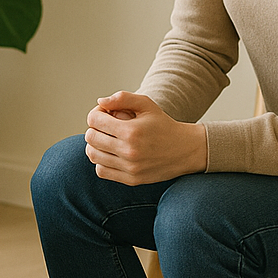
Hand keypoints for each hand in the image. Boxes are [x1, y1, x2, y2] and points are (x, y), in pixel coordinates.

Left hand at [84, 91, 206, 184]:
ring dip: (95, 145)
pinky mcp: (132, 179)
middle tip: (105, 126)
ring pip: (93, 155)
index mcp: (131, 131)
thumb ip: (122, 98)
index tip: (106, 113)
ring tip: (105, 139)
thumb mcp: (146, 104)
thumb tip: (100, 102)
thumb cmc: (163, 124)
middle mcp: (129, 151)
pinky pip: (102, 171)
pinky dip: (101, 161)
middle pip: (91, 138)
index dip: (96, 113)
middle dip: (94, 128)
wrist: (186, 150)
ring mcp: (130, 168)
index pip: (94, 120)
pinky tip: (111, 153)